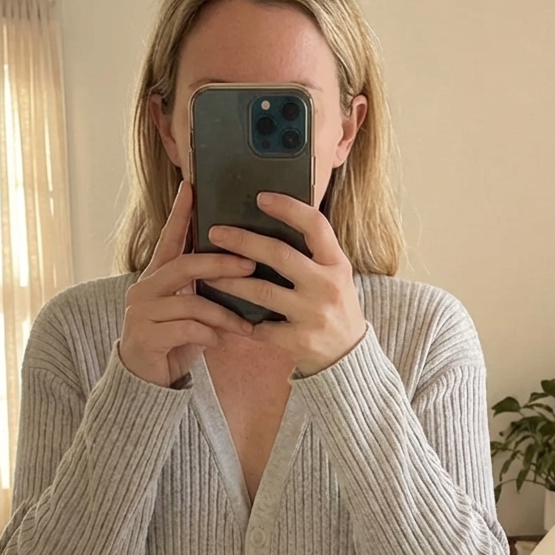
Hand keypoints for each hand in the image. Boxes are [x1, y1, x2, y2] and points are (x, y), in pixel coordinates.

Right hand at [119, 180, 256, 387]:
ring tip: (244, 325)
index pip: (169, 239)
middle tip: (249, 264)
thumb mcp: (190, 311)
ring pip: (189, 301)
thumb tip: (239, 266)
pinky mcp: (145, 337)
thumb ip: (202, 289)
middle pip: (183, 265)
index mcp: (156, 278)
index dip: (180, 214)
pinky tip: (220, 342)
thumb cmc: (174, 343)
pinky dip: (209, 334)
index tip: (191, 188)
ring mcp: (141, 313)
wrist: (146, 383)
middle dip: (219, 263)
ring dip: (222, 312)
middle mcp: (144, 289)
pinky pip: (186, 329)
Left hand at [204, 191, 366, 375]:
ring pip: (261, 291)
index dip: (288, 208)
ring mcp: (313, 315)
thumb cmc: (334, 308)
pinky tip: (224, 312)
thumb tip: (271, 223)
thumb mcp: (334, 276)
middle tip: (216, 233)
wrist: (348, 356)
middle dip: (243, 241)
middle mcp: (327, 286)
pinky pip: (260, 327)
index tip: (261, 197)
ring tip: (207, 273)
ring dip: (229, 281)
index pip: (315, 225)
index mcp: (337, 264)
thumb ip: (312, 254)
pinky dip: (241, 320)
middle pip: (279, 255)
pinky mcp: (299, 341)